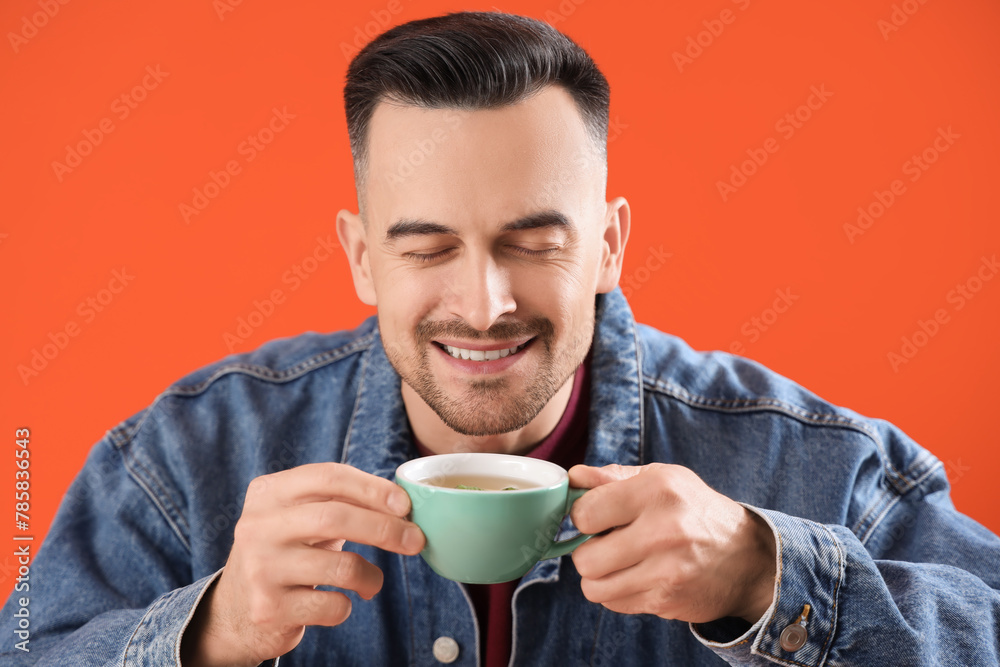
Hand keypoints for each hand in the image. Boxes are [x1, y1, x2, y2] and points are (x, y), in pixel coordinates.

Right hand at [180, 463, 424, 666]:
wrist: (235, 610)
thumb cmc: (286, 552)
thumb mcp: (300, 516)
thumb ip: (340, 501)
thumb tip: (403, 505)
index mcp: (268, 492)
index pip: (328, 477)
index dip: (372, 488)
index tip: (405, 504)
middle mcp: (257, 526)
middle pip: (336, 517)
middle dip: (385, 529)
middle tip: (415, 541)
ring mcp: (260, 568)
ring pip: (341, 566)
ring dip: (372, 576)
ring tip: (372, 581)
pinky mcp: (268, 608)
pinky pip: (332, 605)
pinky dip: (348, 605)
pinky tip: (340, 602)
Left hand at [569, 463, 775, 624]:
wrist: (747, 558)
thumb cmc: (695, 510)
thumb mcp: (661, 478)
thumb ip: (612, 477)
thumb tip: (573, 477)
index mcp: (657, 490)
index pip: (585, 513)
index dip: (582, 517)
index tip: (594, 518)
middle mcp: (662, 531)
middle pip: (584, 558)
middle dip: (587, 552)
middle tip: (605, 544)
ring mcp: (666, 571)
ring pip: (593, 587)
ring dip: (599, 577)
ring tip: (619, 563)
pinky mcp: (667, 601)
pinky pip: (614, 603)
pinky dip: (618, 593)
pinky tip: (638, 577)